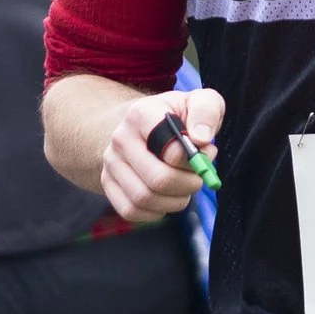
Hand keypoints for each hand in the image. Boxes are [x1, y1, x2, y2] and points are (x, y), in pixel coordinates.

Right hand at [100, 87, 224, 223]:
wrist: (145, 126)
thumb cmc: (177, 117)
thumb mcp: (199, 101)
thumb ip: (207, 112)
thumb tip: (202, 140)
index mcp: (142, 114)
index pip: (171, 149)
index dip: (194, 160)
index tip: (204, 154)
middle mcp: (120, 138)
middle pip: (159, 179)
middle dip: (188, 185)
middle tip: (199, 178)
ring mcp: (111, 162)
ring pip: (144, 199)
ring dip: (175, 201)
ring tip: (184, 187)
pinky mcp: (107, 183)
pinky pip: (131, 211)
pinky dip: (156, 211)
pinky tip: (166, 197)